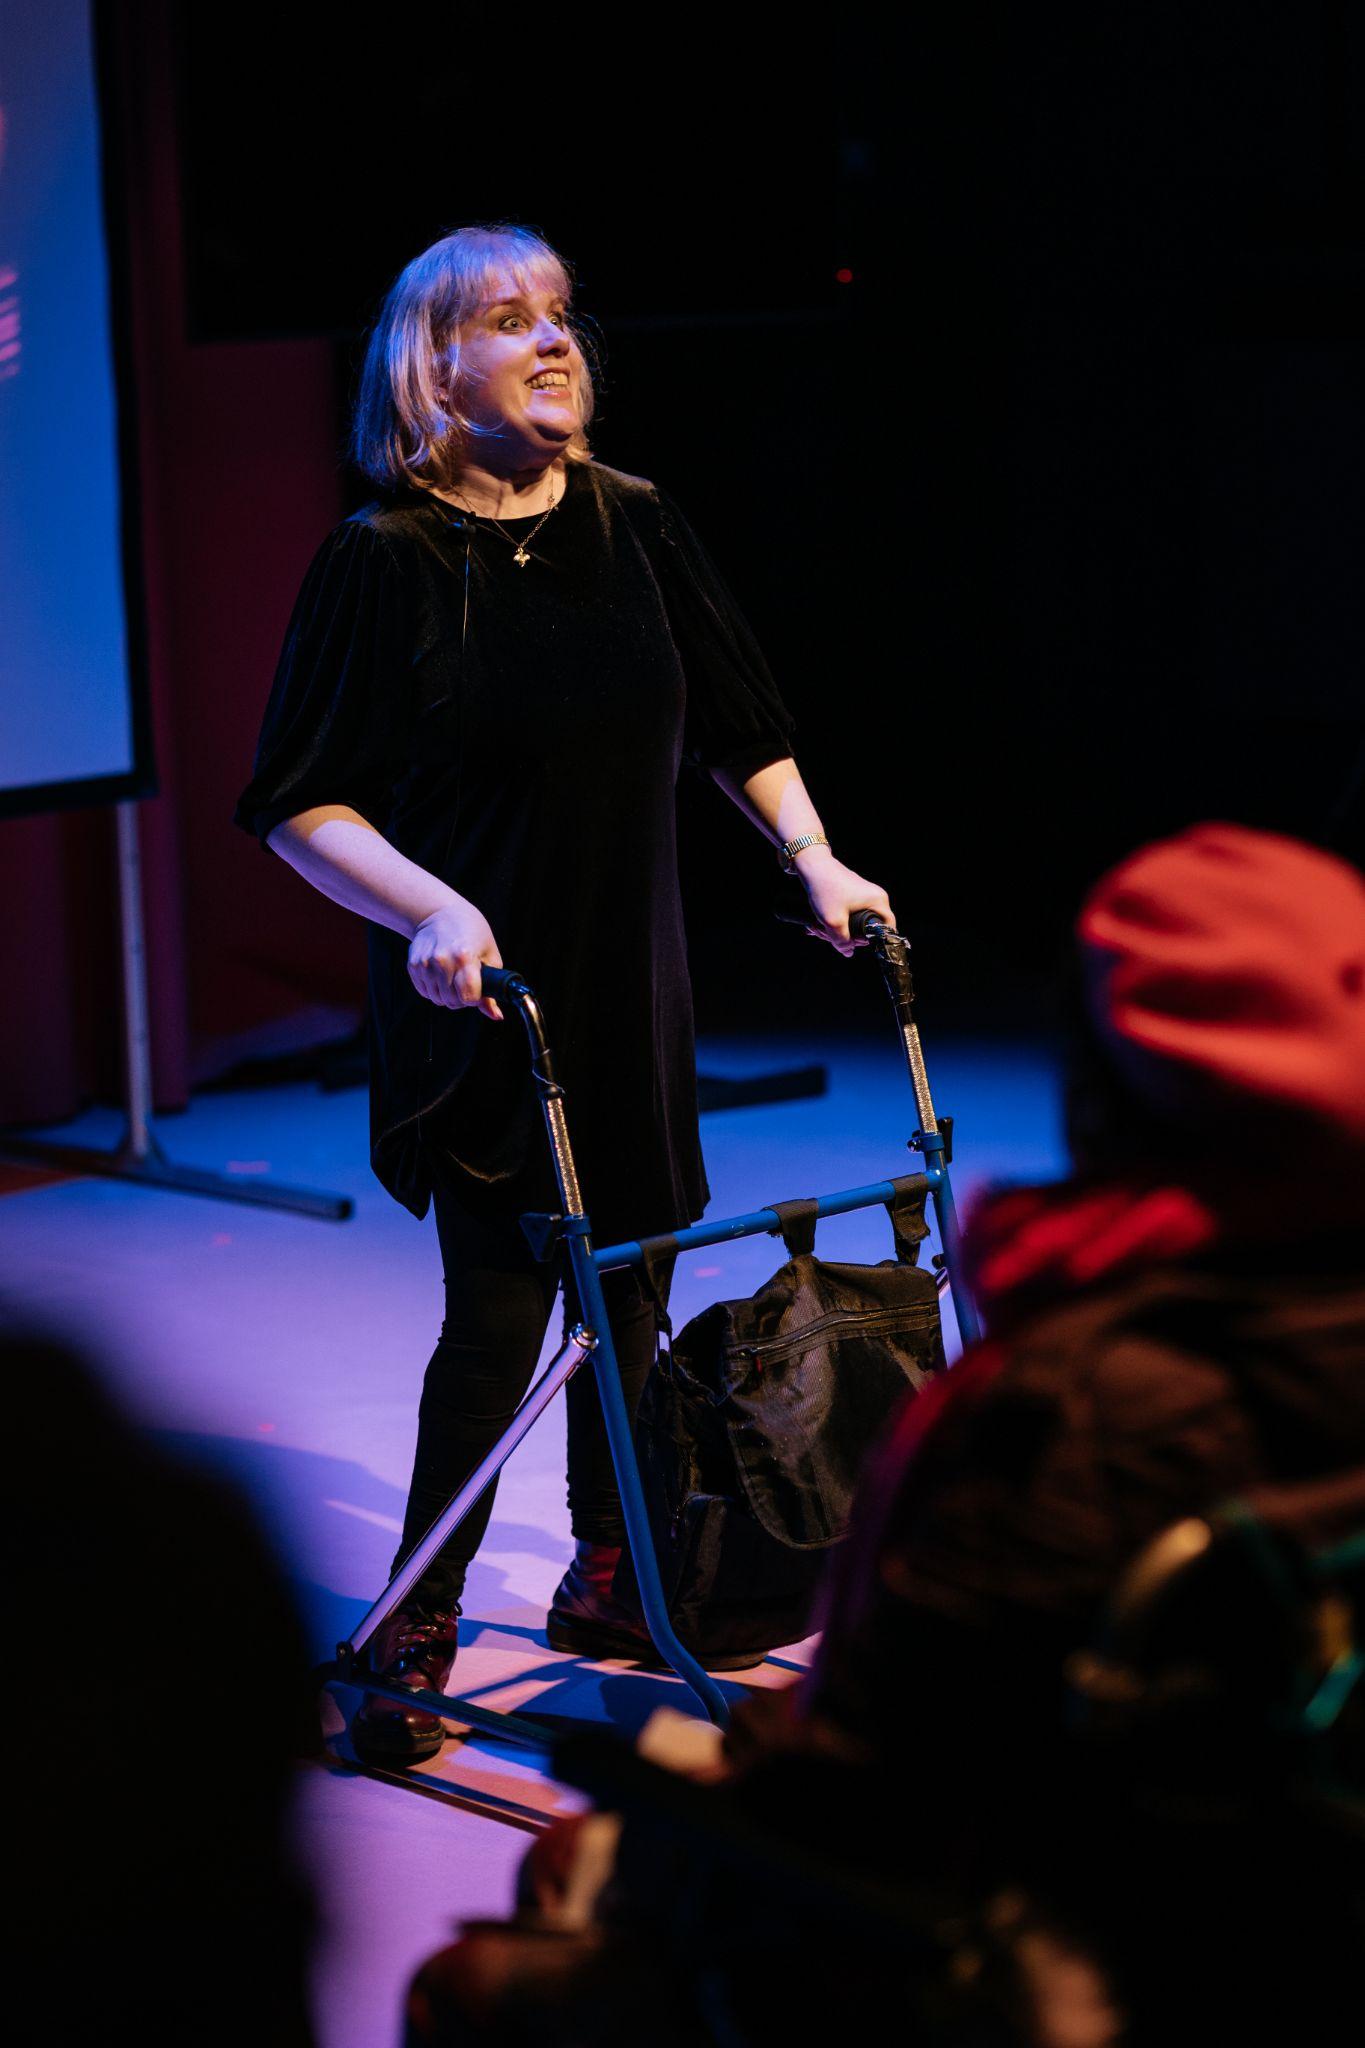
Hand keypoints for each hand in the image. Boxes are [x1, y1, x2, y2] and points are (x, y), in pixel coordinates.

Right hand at [407, 901, 503, 1018]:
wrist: (441, 913)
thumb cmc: (472, 932)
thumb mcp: (489, 956)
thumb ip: (492, 989)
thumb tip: (496, 1016)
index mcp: (464, 957)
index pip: (468, 997)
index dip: (475, 998)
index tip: (476, 990)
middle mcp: (442, 961)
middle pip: (452, 1001)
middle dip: (461, 998)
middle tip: (465, 982)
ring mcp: (425, 963)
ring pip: (437, 999)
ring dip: (446, 994)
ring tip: (452, 976)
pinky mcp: (413, 965)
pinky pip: (425, 992)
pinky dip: (433, 989)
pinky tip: (440, 974)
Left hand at [794, 849, 894, 957]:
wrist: (812, 865)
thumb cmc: (826, 889)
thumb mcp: (833, 921)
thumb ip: (842, 941)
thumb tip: (848, 952)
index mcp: (878, 901)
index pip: (887, 927)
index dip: (872, 940)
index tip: (854, 943)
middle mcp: (874, 897)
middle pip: (867, 927)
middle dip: (847, 935)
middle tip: (828, 936)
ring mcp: (862, 894)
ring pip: (853, 921)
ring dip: (835, 929)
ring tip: (817, 928)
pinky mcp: (851, 893)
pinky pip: (846, 913)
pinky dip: (833, 919)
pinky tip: (817, 923)